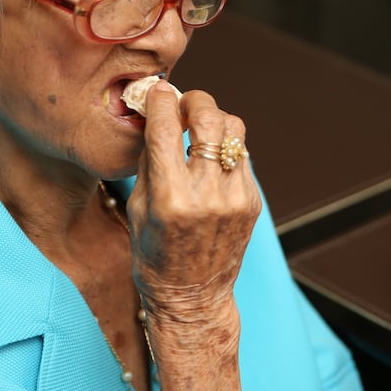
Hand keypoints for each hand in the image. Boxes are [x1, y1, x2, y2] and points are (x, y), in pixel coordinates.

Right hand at [125, 83, 260, 331]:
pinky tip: (210, 160)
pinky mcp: (252, 202)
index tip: (158, 91)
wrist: (193, 298)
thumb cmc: (154, 255)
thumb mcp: (138, 208)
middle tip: (184, 106)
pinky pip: (242, 156)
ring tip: (199, 130)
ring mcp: (235, 198)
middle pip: (210, 118)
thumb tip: (158, 115)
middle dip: (195, 101)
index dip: (162, 100)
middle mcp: (207, 195)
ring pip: (234, 130)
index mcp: (171, 198)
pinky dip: (225, 148)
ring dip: (214, 121)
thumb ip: (149, 160)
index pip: (167, 128)